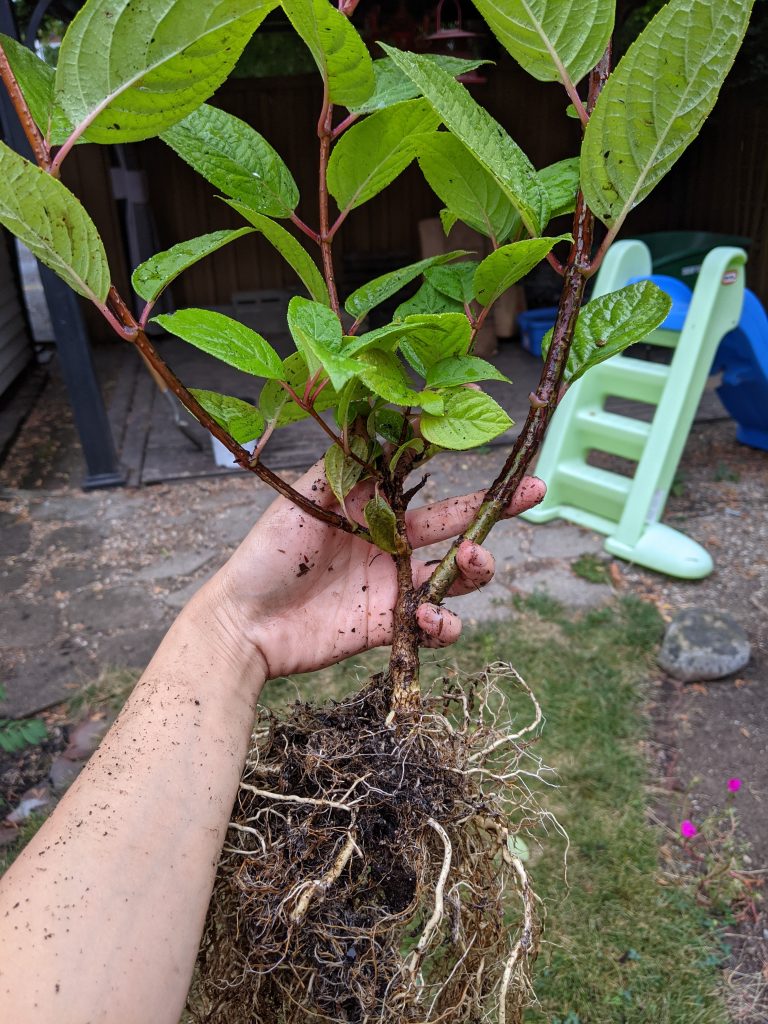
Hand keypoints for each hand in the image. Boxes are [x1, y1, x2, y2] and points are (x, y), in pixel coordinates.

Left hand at [207, 463, 545, 678]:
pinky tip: (432, 618)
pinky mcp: (389, 628)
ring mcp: (391, 587)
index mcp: (371, 509)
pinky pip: (434, 626)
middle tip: (530, 494)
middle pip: (454, 527)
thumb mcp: (306, 497)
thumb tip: (388, 419)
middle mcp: (388, 544)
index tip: (499, 454)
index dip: (459, 465)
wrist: (243, 624)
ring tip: (471, 561)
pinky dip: (445, 625)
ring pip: (454, 577)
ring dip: (476, 569)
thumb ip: (349, 464)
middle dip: (494, 511)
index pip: (428, 483)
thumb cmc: (267, 554)